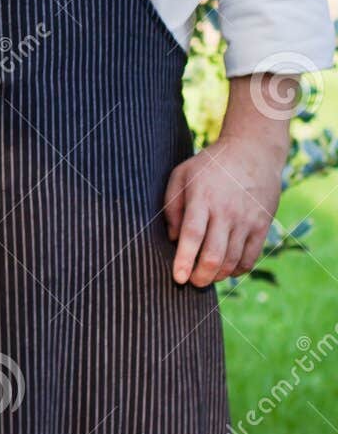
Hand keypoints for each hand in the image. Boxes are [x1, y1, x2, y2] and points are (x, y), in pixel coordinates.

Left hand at [163, 133, 285, 285]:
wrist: (253, 150)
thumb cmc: (210, 165)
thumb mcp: (181, 175)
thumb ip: (171, 206)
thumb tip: (172, 239)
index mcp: (202, 198)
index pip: (192, 235)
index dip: (184, 260)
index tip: (178, 278)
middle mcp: (226, 211)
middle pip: (213, 254)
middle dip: (201, 276)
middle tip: (192, 282)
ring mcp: (247, 219)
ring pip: (233, 260)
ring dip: (218, 275)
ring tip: (206, 277)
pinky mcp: (263, 224)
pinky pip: (251, 256)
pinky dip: (238, 270)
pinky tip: (227, 270)